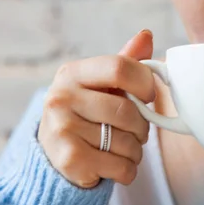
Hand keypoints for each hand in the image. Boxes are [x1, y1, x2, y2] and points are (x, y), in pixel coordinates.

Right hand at [38, 30, 155, 188]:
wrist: (55, 154)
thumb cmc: (87, 112)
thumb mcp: (102, 84)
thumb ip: (125, 61)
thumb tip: (146, 35)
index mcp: (72, 73)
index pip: (119, 68)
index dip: (144, 82)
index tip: (148, 96)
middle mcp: (61, 97)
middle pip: (126, 110)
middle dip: (142, 126)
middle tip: (137, 131)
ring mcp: (62, 128)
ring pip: (126, 142)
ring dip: (136, 151)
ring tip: (124, 148)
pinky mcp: (69, 160)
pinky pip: (119, 166)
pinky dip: (127, 170)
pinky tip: (115, 165)